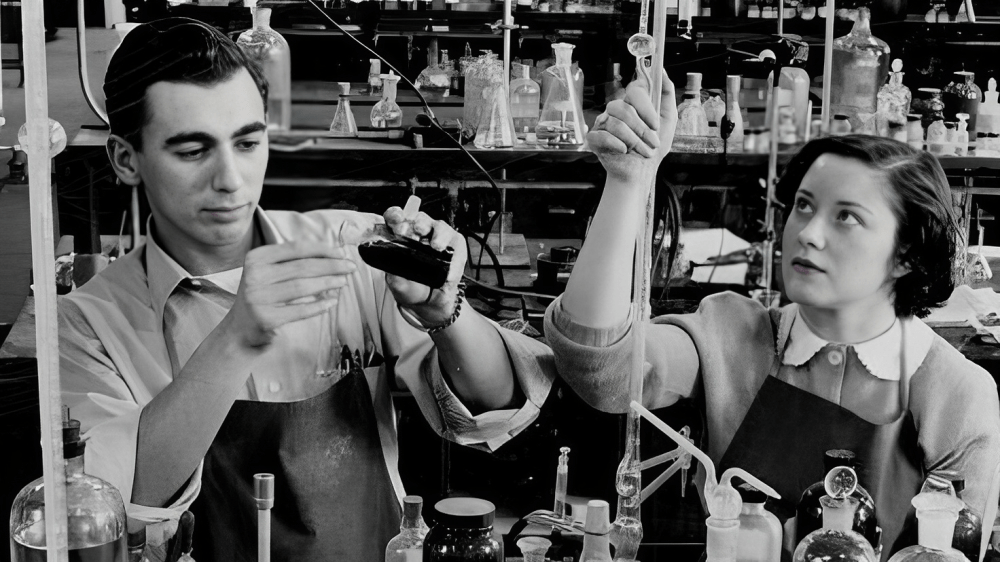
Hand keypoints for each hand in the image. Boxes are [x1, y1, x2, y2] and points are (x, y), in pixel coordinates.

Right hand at [225, 241, 356, 347]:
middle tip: (350, 268)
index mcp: (256, 258)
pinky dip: (319, 306)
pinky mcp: (265, 318)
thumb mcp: (269, 273)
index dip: (322, 250)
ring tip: (343, 283)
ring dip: (328, 284)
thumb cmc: (262, 297)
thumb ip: (293, 262)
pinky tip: (331, 302)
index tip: (342, 253)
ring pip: (302, 287)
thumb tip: (333, 255)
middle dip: (331, 266)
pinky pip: (300, 310)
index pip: (295, 248)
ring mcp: (258, 297)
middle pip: (302, 267)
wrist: (239, 330)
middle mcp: (254, 275)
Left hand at [383, 206, 467, 326]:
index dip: (395, 216)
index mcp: (401, 236)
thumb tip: (393, 265)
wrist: (429, 302)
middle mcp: (420, 232)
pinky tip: (450, 271)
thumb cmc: (411, 287)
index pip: (396, 218)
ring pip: (440, 227)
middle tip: (417, 231)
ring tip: (437, 246)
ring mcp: (438, 236)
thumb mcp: (397, 283)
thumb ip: (393, 273)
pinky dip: (454, 257)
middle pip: (420, 219)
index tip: (395, 220)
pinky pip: (456, 244)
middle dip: (418, 223)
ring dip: (439, 235)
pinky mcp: (455, 245)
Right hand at [587, 66, 675, 185]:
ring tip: (642, 151)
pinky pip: (602, 136)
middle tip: (652, 142)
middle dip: (641, 129)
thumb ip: (666, 94)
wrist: (641, 172)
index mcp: (632, 103)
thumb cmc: (653, 147)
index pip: (634, 89)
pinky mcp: (595, 138)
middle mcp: (616, 110)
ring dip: (633, 141)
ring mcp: (604, 123)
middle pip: (623, 108)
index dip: (645, 106)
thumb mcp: (668, 120)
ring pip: (615, 123)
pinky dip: (617, 145)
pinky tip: (624, 151)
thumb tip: (662, 71)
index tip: (654, 123)